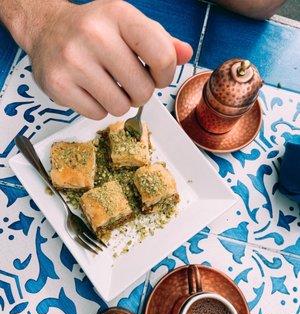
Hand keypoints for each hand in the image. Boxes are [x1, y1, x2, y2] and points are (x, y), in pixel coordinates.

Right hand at [23, 0, 191, 118]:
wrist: (45, 30)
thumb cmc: (94, 30)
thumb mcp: (128, 25)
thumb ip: (160, 41)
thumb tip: (186, 54)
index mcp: (119, 14)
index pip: (162, 57)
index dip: (165, 76)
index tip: (156, 76)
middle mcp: (94, 34)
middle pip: (143, 90)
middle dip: (140, 93)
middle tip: (128, 83)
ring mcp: (73, 60)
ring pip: (120, 107)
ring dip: (120, 103)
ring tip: (108, 86)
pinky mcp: (58, 84)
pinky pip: (97, 115)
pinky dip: (98, 108)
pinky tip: (90, 91)